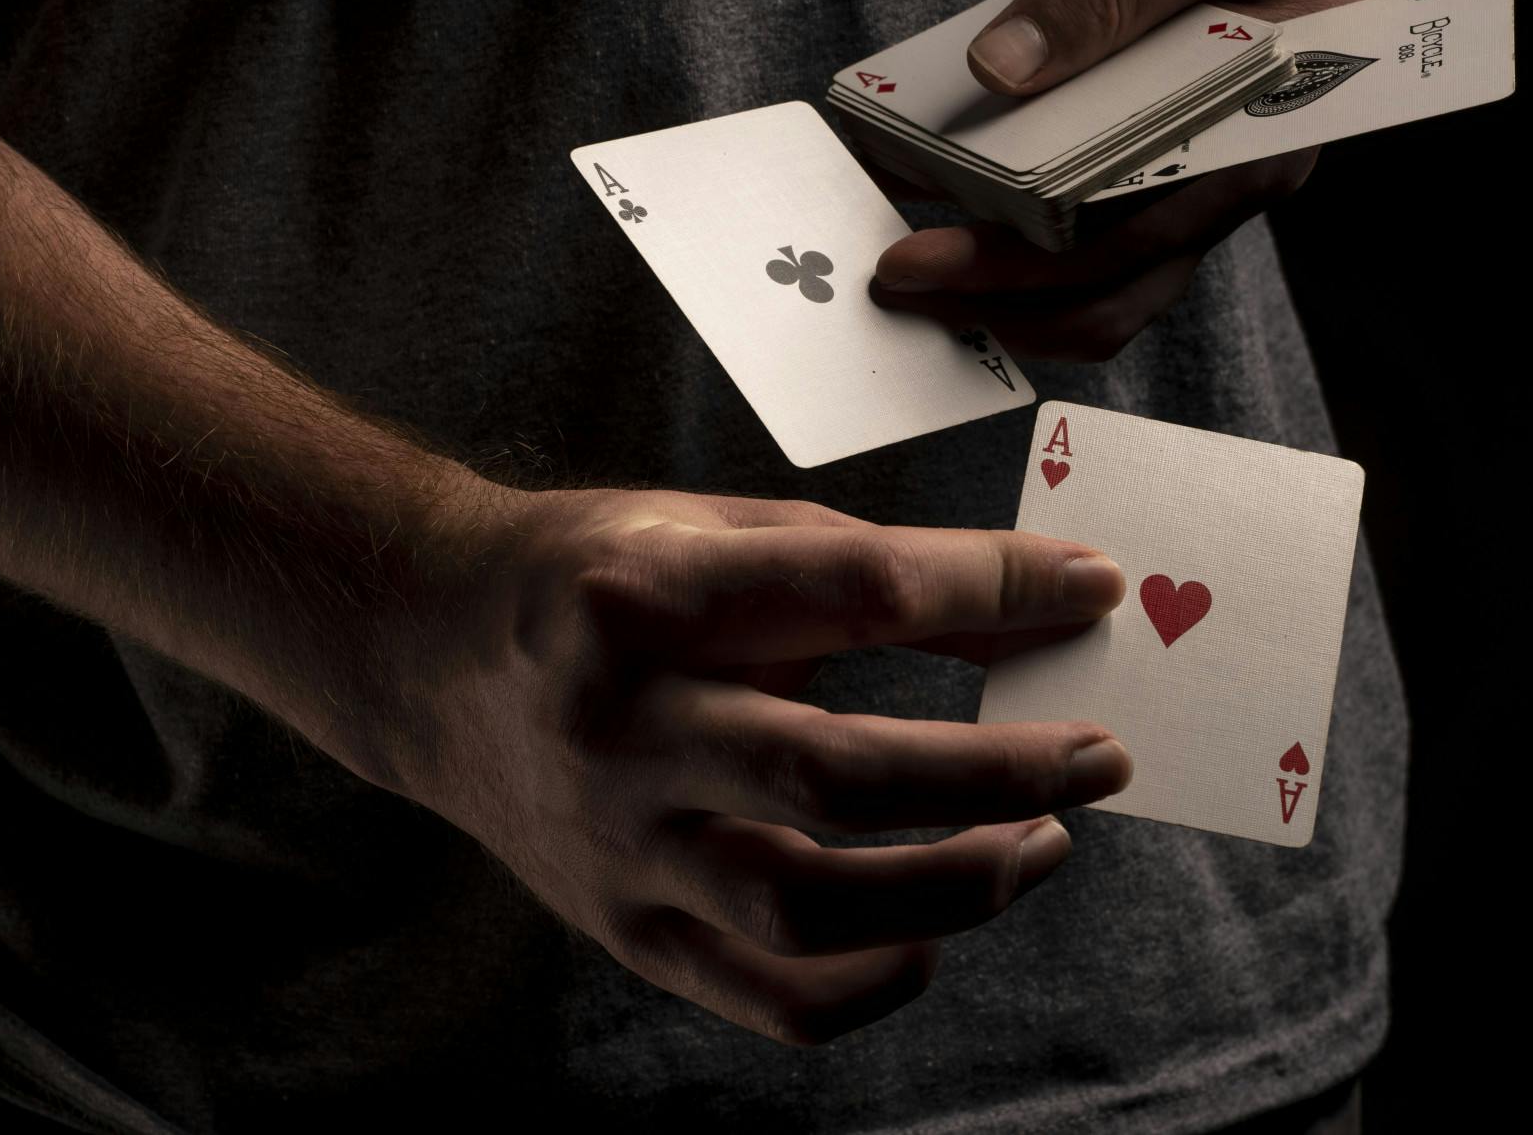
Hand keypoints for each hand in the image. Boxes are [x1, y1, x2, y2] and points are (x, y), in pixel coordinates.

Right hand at [329, 480, 1132, 1045]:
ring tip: (1042, 842)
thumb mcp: (718, 533)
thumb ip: (865, 571)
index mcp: (648, 596)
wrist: (432, 655)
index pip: (854, 591)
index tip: (1092, 588)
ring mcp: (617, 844)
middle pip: (838, 775)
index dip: (992, 587)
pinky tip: (936, 927)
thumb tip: (1036, 607)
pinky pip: (771, 1000)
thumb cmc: (601, 580)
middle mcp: (623, 727)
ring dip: (958, 886)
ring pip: (809, 908)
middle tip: (1100, 754)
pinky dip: (879, 979)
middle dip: (1000, 771)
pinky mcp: (621, 928)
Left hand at [873, 0, 1532, 359]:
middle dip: (990, 294)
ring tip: (914, 260)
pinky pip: (1087, 214)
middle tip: (894, 274)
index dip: (1019, 271)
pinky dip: (1016, 225)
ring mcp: (1193, 168)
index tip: (927, 265)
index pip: (1127, 244)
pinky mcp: (1160, 143)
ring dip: (1002, 282)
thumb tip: (1003, 68)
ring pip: (1097, 273)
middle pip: (1103, 284)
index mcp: (1253, 139)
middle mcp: (1224, 176)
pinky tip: (949, 202)